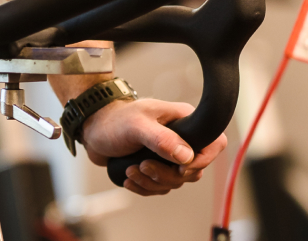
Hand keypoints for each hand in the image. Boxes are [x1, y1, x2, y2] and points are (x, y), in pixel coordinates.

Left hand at [80, 98, 226, 195]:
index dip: (204, 159)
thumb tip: (187, 156)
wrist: (93, 129)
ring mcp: (168, 154)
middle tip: (144, 166)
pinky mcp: (156, 166)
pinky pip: (160, 187)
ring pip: (175, 182)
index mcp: (183, 120)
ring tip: (131, 170)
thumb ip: (162, 139)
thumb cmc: (114, 120)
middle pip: (194, 170)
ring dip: (152, 182)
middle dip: (167, 175)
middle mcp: (180, 138)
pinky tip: (129, 178)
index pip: (215, 142)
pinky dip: (144, 187)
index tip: (181, 167)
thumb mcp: (136, 126)